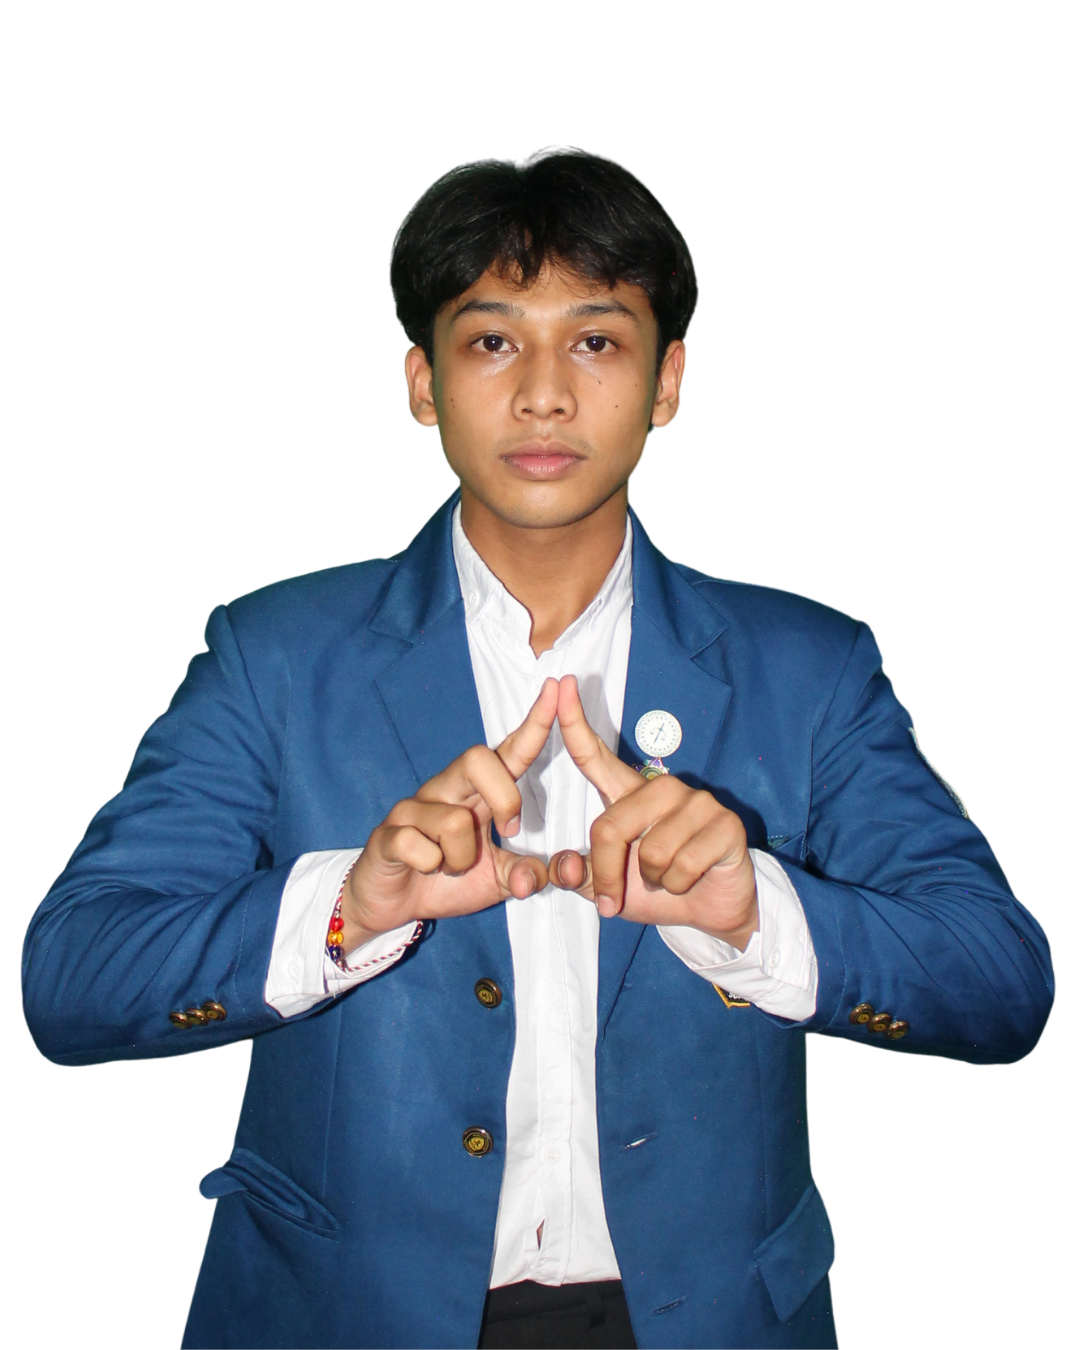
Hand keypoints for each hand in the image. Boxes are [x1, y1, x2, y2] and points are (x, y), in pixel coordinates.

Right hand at [341, 678, 558, 946]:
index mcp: (476, 793)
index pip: (509, 751)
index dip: (534, 722)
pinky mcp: (387, 834)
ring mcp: (413, 809)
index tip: (556, 688)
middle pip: (478, 759)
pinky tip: (423, 869)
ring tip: (449, 867)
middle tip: (508, 830)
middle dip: (504, 797)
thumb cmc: (446, 879)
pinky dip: (430, 866)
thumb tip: (552, 872)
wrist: (388, 904)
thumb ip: (527, 873)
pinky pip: (417, 845)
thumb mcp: (497, 879)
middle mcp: (445, 790)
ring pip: (454, 821)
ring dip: (461, 858)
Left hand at [547, 676, 758, 949]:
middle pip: (610, 826)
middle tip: (616, 899)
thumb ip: (581, 876)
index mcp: (628, 795)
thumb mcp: (609, 888)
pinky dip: (678, 885)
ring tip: (667, 877)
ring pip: (650, 850)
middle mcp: (661, 788)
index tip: (561, 684)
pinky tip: (692, 878)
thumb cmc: (656, 889)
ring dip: (653, 880)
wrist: (711, 910)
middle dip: (608, 874)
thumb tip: (565, 866)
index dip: (574, 722)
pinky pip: (683, 863)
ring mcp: (696, 802)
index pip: (595, 756)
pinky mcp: (725, 822)